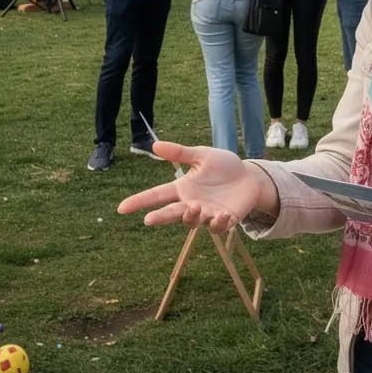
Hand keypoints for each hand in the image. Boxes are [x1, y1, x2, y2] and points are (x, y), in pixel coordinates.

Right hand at [118, 142, 276, 234]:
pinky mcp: (224, 221)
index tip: (122, 208)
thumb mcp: (202, 155)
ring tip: (195, 205)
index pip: (157, 195)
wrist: (249, 177)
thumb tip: (155, 145)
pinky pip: (217, 227)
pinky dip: (218, 223)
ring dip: (192, 216)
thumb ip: (180, 153)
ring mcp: (207, 214)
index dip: (139, 201)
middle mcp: (191, 203)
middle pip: (171, 213)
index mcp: (183, 188)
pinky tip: (222, 214)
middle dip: (160, 217)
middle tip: (149, 219)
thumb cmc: (224, 166)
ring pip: (192, 222)